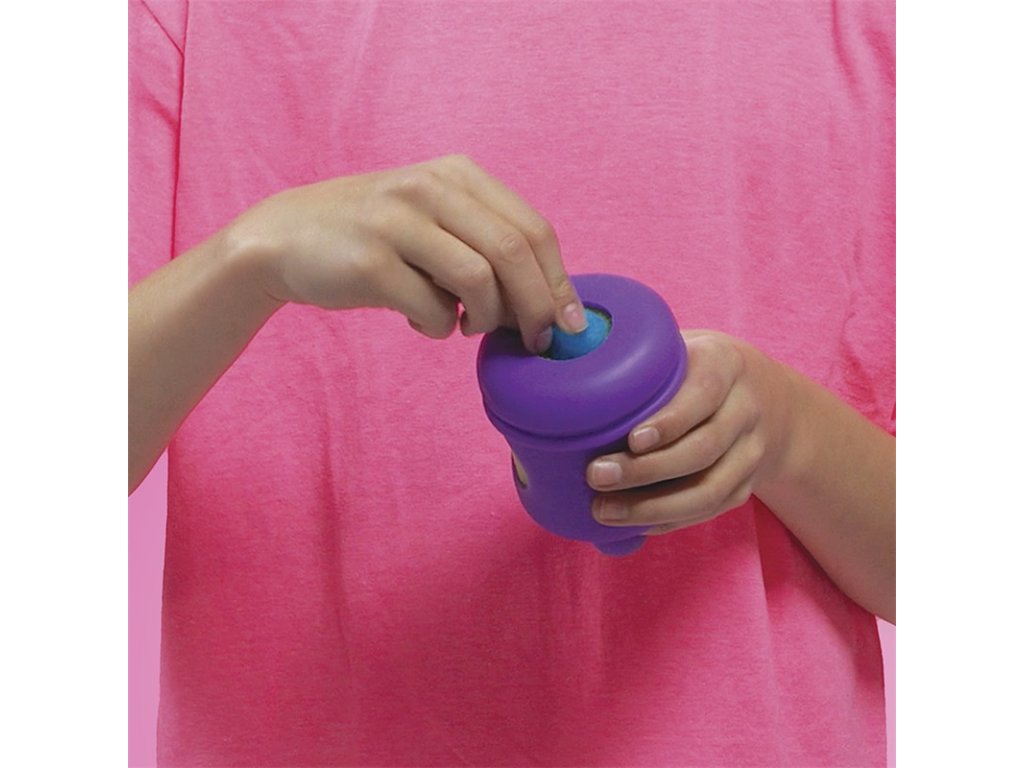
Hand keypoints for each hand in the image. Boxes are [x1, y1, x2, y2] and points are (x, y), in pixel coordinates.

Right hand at [228, 154, 586, 351]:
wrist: (285, 238)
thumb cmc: (375, 238)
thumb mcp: (433, 219)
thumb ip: (485, 244)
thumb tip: (546, 303)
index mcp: (456, 174)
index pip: (532, 229)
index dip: (558, 281)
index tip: (570, 323)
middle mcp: (430, 187)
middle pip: (513, 253)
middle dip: (536, 306)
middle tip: (536, 341)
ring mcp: (398, 221)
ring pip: (479, 281)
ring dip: (485, 318)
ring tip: (468, 325)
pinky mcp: (371, 261)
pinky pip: (433, 309)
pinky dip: (439, 327)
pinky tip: (424, 321)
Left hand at [586, 330, 795, 534]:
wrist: (769, 398)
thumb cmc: (699, 368)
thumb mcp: (683, 346)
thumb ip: (641, 357)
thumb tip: (570, 369)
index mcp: (726, 365)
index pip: (703, 394)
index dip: (669, 421)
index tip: (631, 439)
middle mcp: (746, 409)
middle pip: (702, 450)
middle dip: (646, 471)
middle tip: (596, 477)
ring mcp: (751, 452)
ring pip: (708, 490)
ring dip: (652, 507)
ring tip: (603, 510)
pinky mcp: (747, 486)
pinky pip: (708, 511)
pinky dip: (667, 521)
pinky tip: (632, 524)